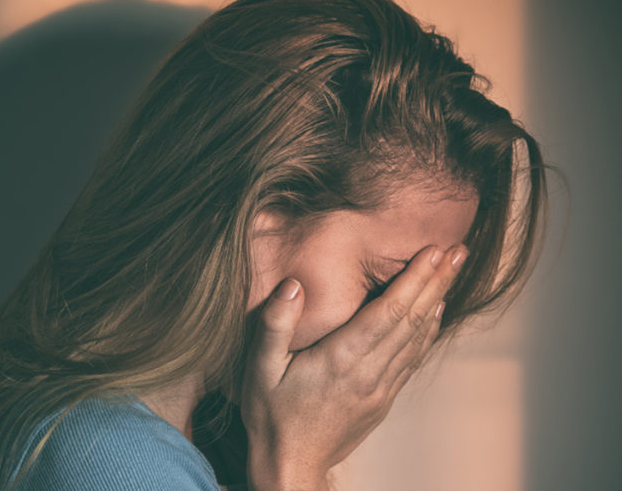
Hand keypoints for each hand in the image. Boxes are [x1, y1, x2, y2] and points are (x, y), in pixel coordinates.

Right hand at [241, 243, 467, 490]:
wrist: (291, 466)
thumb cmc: (270, 415)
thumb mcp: (259, 368)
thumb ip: (274, 324)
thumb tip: (292, 285)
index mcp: (340, 359)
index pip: (388, 312)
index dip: (414, 280)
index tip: (433, 251)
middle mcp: (368, 372)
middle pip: (412, 319)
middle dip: (437, 281)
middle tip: (458, 250)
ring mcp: (380, 388)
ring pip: (417, 337)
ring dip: (438, 300)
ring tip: (454, 271)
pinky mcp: (382, 399)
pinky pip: (412, 358)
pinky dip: (428, 331)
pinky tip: (435, 313)